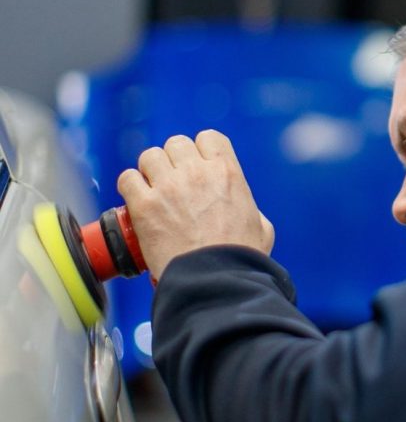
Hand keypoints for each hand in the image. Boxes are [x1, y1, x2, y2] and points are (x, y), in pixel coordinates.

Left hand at [117, 130, 274, 280]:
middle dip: (175, 161)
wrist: (216, 282)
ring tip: (155, 193)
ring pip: (149, 156)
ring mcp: (168, 187)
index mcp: (228, 173)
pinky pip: (127, 178)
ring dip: (151, 172)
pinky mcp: (144, 205)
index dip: (202, 151)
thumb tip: (245, 209)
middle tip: (175, 184)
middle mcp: (197, 173)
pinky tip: (138, 202)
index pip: (209, 138)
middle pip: (176, 144)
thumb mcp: (262, 228)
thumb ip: (250, 208)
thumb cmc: (241, 261)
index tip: (198, 168)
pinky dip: (130, 188)